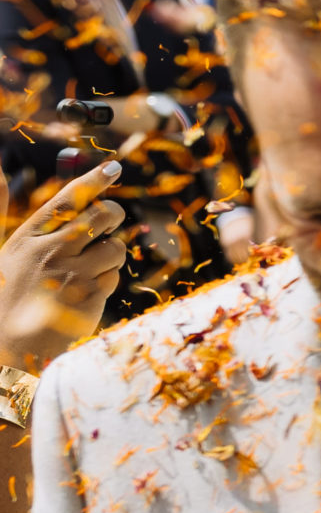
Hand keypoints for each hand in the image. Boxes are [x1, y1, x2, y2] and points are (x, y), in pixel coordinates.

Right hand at [0, 161, 126, 372]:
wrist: (13, 345)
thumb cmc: (8, 293)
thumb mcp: (3, 251)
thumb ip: (0, 210)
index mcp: (28, 238)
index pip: (67, 200)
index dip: (93, 181)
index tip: (113, 167)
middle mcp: (50, 251)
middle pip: (103, 215)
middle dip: (112, 216)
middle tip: (106, 225)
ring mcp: (72, 274)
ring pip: (116, 246)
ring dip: (109, 255)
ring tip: (85, 269)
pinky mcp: (91, 297)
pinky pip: (115, 275)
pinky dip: (106, 281)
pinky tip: (84, 293)